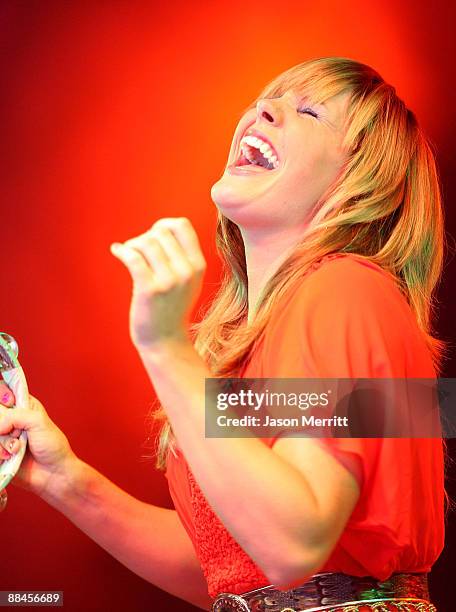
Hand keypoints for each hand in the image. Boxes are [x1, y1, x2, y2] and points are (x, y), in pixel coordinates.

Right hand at [0, 381, 76, 496]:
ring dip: (3, 443)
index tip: (9, 402)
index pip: (2, 390)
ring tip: (16, 449)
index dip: (2, 394)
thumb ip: (16, 416)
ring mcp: (2, 436)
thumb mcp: (39, 422)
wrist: (53, 474)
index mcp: (22, 405)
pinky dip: (0, 453)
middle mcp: (10, 418)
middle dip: (3, 423)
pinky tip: (10, 457)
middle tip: (16, 433)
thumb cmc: (52, 446)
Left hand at [110, 217, 206, 351]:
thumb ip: (182, 255)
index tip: (153, 235)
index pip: (182, 226)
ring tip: (129, 253)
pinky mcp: (149, 290)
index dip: (164, 225)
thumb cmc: (171, 307)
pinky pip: (133, 258)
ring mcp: (169, 281)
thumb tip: (160, 227)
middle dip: (145, 236)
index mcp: (198, 266)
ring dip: (132, 244)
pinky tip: (116, 250)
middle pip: (161, 232)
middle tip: (138, 251)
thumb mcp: (188, 281)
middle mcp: (187, 272)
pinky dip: (121, 250)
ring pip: (146, 242)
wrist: (165, 340)